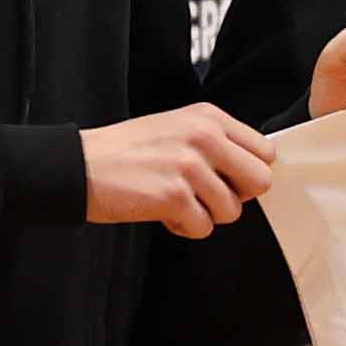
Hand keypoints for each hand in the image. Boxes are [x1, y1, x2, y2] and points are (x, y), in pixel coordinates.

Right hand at [82, 105, 273, 232]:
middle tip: (207, 196)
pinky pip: (203, 227)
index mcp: (208, 117)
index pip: (265, 151)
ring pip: (232, 211)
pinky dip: (184, 228)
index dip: (248, 172)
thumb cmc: (125, 152)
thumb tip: (251, 171)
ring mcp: (190, 166)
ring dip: (205, 215)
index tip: (227, 179)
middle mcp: (204, 137)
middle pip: (259, 181)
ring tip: (177, 202)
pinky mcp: (173, 196)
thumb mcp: (177, 127)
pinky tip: (163, 212)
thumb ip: (215, 142)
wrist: (80, 166)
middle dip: (237, 196)